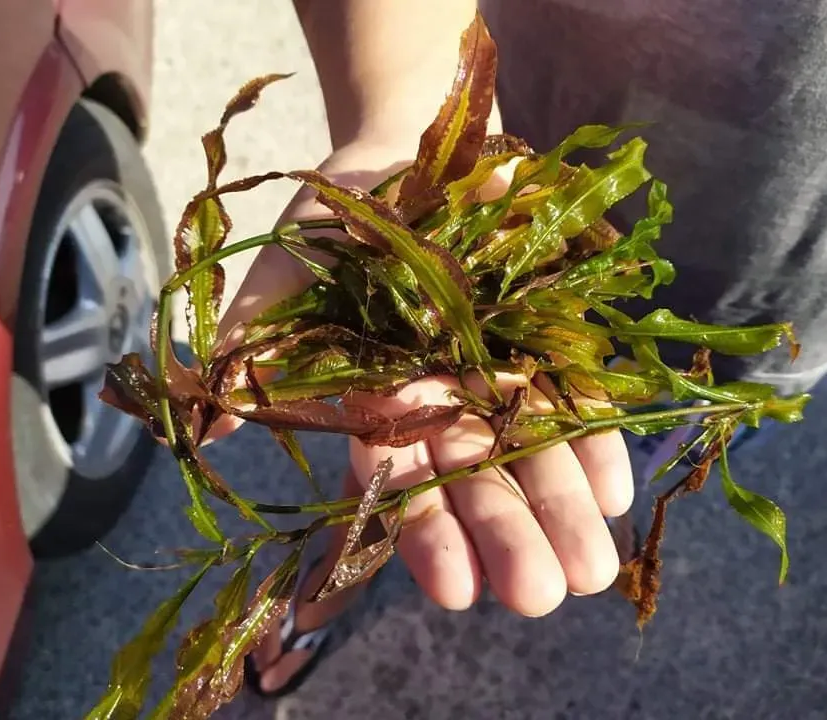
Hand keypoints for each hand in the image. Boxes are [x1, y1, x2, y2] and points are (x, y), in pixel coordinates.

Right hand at [213, 141, 634, 616]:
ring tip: (593, 570)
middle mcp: (444, 402)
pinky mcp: (547, 338)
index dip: (428, 536)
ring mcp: (500, 373)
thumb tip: (210, 429)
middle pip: (476, 480)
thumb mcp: (283, 278)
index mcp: (378, 404)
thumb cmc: (332, 225)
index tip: (457, 590)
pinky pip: (577, 394)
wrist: (403, 156)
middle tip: (541, 596)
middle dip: (508, 537)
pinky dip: (596, 439)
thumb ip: (255, 344)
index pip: (401, 484)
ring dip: (565, 508)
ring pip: (534, 451)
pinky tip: (617, 491)